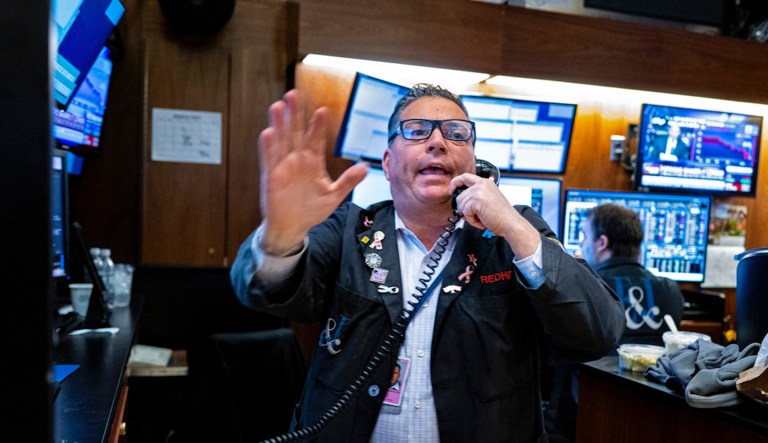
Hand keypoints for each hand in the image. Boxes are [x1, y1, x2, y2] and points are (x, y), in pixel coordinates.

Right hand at [258, 90, 367, 254]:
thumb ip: (348, 181)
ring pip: (281, 141)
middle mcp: (297, 160)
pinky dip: (268, 147)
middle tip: (294, 94)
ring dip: (279, 124)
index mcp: (312, 162)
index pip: (315, 139)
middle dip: (295, 114)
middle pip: (296, 132)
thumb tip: (364, 167)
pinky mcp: (271, 177)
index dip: (318, 125)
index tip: (322, 110)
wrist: (293, 227)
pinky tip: (268, 132)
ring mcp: (283, 167)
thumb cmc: (312, 210)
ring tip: (278, 106)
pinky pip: (269, 159)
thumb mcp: (334, 196)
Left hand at [449, 174, 539, 256]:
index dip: (455, 183)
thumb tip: (461, 200)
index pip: (464, 177)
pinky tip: (482, 221)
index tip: (451, 191)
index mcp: (485, 182)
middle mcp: (482, 184)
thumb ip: (477, 194)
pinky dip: (471, 220)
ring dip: (469, 216)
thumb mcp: (489, 198)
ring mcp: (479, 191)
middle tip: (477, 215)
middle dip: (465, 209)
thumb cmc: (501, 215)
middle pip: (460, 196)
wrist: (511, 223)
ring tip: (481, 217)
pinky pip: (465, 212)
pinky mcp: (477, 200)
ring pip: (461, 205)